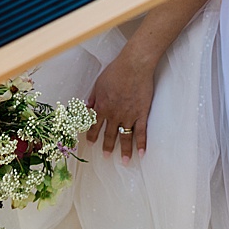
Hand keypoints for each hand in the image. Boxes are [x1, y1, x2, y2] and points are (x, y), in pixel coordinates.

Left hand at [84, 46, 160, 160]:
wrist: (134, 66)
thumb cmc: (116, 71)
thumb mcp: (98, 84)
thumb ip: (93, 98)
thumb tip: (87, 108)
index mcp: (101, 107)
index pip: (94, 126)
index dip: (91, 135)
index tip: (90, 144)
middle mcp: (114, 115)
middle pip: (110, 134)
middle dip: (107, 146)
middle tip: (106, 156)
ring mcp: (129, 116)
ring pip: (125, 136)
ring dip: (124, 150)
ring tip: (125, 162)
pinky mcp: (142, 113)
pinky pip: (141, 132)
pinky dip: (141, 143)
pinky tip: (141, 153)